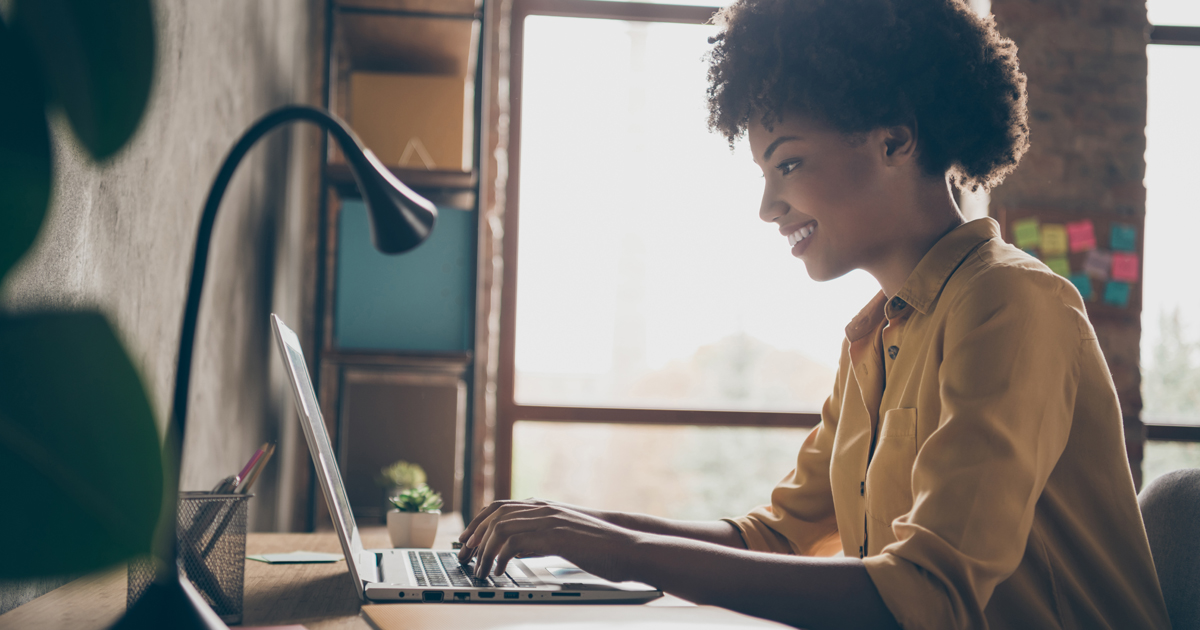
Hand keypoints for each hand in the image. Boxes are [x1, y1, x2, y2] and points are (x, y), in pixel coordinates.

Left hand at [457, 499, 640, 581]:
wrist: (626, 547)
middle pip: (494, 515)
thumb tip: (514, 549)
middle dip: (475, 537)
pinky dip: (501, 557)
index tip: (465, 540)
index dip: (477, 522)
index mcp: (543, 507)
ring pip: (501, 528)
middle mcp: (543, 509)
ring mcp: (549, 520)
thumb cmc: (597, 546)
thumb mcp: (562, 538)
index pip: (498, 506)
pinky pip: (517, 542)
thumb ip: (538, 538)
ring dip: (485, 550)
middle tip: (465, 558)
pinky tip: (500, 571)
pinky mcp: (555, 536)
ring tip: (481, 570)